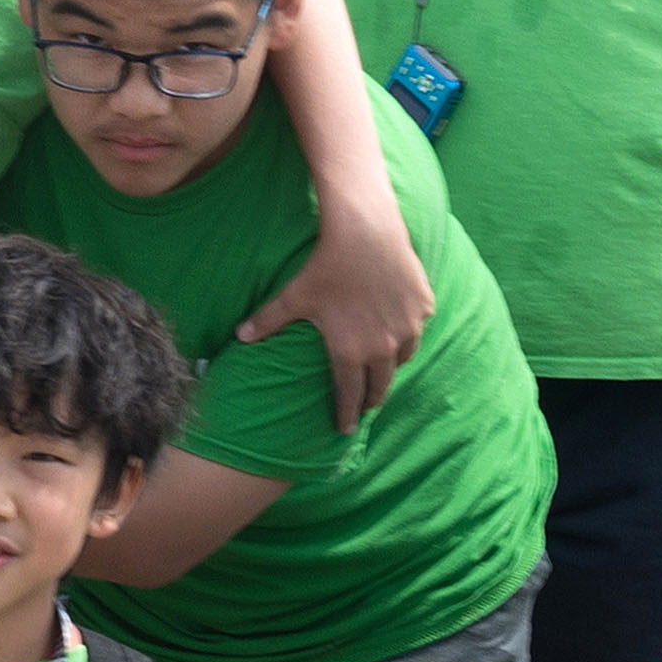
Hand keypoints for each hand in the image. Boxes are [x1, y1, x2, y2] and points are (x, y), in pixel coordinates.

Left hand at [240, 195, 431, 435]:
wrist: (365, 231)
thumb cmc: (325, 266)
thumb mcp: (293, 296)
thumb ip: (267, 321)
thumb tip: (238, 337)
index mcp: (351, 351)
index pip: (349, 395)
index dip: (345, 414)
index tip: (344, 429)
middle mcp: (384, 346)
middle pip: (380, 385)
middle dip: (371, 400)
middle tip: (365, 408)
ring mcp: (408, 326)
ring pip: (403, 359)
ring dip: (391, 367)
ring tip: (383, 371)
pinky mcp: (423, 305)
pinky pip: (417, 327)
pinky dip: (408, 332)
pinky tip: (401, 330)